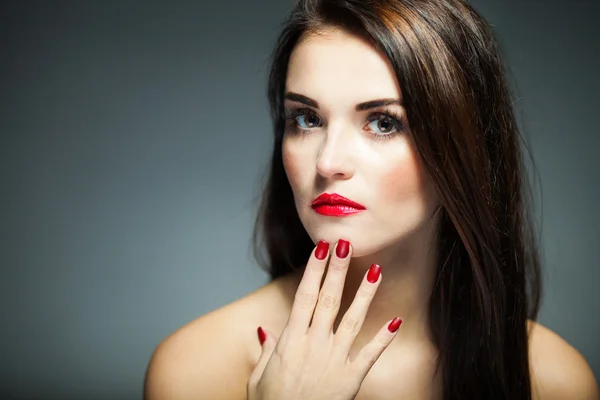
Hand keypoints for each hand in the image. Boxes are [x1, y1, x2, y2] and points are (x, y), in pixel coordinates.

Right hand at [246, 239, 401, 399]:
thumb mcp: (259, 377)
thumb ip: (266, 350)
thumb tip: (266, 329)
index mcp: (291, 340)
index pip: (303, 295)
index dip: (313, 270)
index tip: (321, 249)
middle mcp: (314, 344)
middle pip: (328, 299)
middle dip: (338, 269)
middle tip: (346, 244)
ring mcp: (335, 360)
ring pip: (353, 319)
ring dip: (364, 294)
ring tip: (376, 271)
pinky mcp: (351, 378)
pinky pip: (370, 354)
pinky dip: (384, 338)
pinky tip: (396, 321)